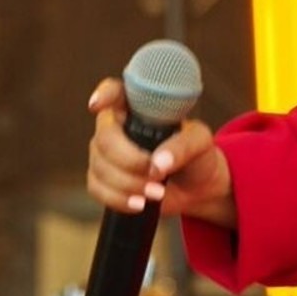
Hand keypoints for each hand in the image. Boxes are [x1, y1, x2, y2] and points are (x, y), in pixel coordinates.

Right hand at [87, 78, 235, 227]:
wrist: (198, 187)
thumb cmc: (198, 154)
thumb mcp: (200, 143)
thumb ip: (182, 147)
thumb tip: (158, 164)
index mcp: (139, 106)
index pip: (115, 91)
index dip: (103, 95)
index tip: (97, 105)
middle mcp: (117, 125)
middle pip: (103, 138)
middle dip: (128, 161)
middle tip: (156, 174)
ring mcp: (107, 153)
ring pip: (99, 166)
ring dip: (128, 184)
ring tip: (158, 193)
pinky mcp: (104, 179)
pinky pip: (96, 188)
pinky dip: (118, 199)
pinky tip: (139, 204)